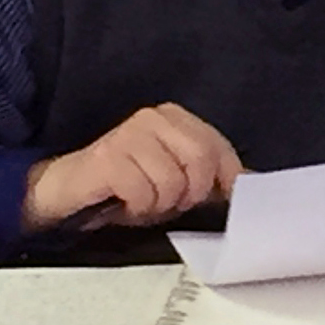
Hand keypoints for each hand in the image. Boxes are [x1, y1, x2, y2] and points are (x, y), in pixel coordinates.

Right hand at [21, 104, 241, 232]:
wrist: (70, 190)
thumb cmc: (127, 185)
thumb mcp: (176, 179)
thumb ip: (212, 176)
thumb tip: (254, 182)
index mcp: (175, 117)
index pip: (219, 148)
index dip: (224, 180)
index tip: (215, 198)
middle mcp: (153, 118)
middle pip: (201, 161)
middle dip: (190, 194)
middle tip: (169, 202)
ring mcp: (129, 135)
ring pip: (172, 182)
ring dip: (159, 205)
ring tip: (142, 200)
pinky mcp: (107, 158)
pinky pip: (143, 193)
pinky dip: (137, 208)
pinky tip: (124, 202)